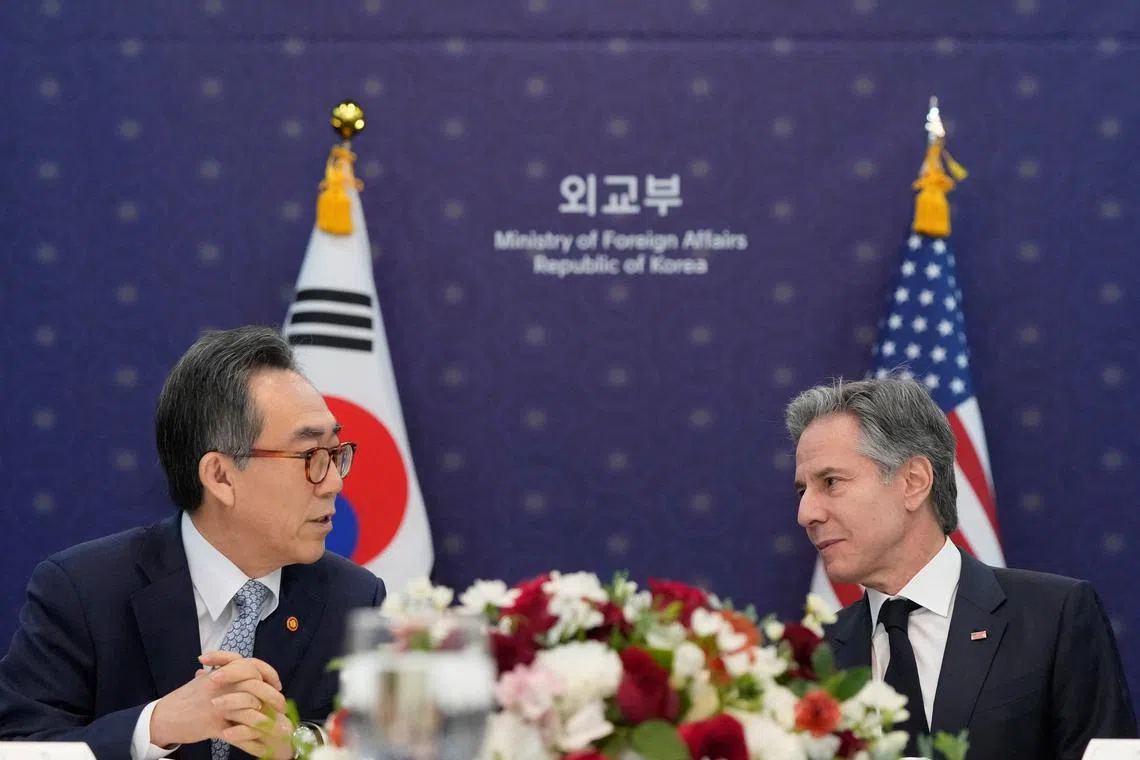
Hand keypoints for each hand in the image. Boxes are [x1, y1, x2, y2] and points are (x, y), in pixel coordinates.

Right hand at [149, 652, 286, 749]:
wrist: (163, 717)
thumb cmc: (186, 699)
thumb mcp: (204, 681)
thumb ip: (224, 674)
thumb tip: (245, 670)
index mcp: (221, 674)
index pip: (251, 665)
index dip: (268, 673)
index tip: (276, 683)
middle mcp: (220, 687)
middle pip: (255, 686)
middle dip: (272, 697)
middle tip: (281, 706)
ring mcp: (217, 706)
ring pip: (250, 711)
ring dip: (267, 720)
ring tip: (279, 727)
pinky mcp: (213, 726)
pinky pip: (237, 735)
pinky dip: (252, 744)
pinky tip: (263, 749)